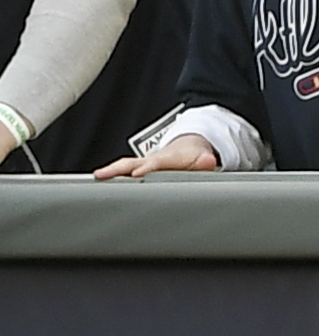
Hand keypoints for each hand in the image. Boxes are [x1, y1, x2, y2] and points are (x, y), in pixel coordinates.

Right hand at [94, 133, 218, 178]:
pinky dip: (110, 177)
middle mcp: (151, 160)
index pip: (155, 163)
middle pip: (131, 163)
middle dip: (117, 169)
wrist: (188, 149)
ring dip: (109, 173)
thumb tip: (208, 161)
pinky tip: (98, 186)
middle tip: (101, 175)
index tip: (137, 173)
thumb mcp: (202, 159)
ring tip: (94, 181)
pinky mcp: (137, 169)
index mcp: (167, 159)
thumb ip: (205, 161)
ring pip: (123, 167)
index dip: (147, 168)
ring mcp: (142, 164)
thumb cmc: (192, 157)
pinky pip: (121, 172)